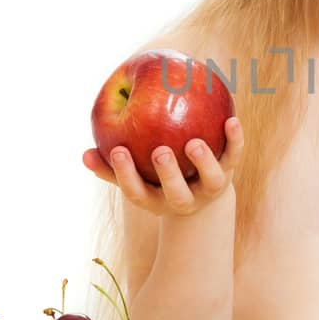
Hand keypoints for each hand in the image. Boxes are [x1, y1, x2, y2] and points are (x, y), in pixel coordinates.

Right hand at [80, 117, 243, 217]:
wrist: (200, 192)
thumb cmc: (156, 178)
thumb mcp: (135, 177)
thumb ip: (111, 167)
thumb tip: (84, 154)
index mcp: (155, 200)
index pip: (136, 192)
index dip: (125, 174)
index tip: (117, 150)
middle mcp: (183, 199)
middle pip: (176, 193)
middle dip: (168, 174)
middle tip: (160, 152)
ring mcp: (208, 188)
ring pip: (211, 180)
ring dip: (204, 161)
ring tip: (193, 142)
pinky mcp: (229, 172)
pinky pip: (233, 155)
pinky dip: (234, 139)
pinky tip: (231, 120)